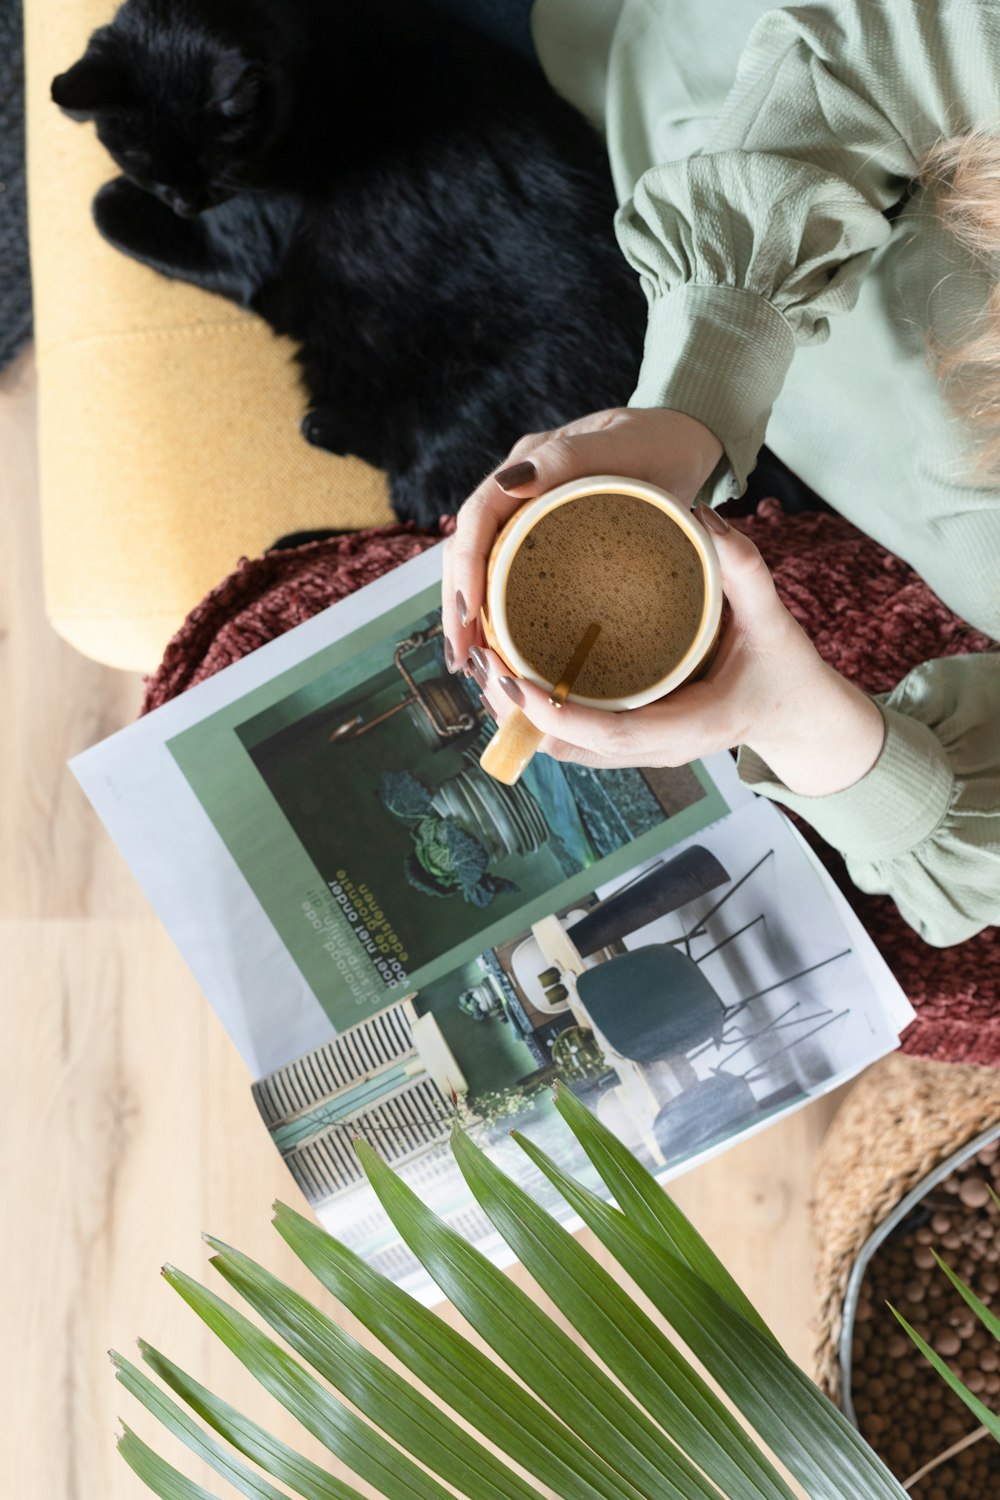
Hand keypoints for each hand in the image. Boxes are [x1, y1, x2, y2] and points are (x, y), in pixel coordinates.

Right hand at [441, 406, 722, 669]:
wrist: (683, 443)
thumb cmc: (657, 443)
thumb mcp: (621, 447)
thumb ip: (568, 458)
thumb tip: (510, 483)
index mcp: (527, 466)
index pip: (477, 519)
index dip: (465, 568)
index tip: (468, 616)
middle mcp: (519, 492)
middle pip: (469, 552)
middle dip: (458, 607)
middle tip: (462, 660)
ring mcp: (531, 518)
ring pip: (484, 569)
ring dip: (472, 618)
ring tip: (471, 666)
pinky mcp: (547, 542)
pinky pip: (511, 577)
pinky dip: (500, 615)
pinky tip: (501, 650)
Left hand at [469, 509, 885, 797]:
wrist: (801, 717)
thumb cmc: (788, 671)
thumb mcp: (775, 620)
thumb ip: (744, 570)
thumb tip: (703, 517)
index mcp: (689, 726)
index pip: (609, 734)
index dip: (554, 712)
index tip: (512, 677)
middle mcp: (657, 749)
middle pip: (569, 747)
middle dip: (518, 713)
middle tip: (482, 659)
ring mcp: (642, 751)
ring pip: (564, 747)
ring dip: (521, 715)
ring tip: (487, 660)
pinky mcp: (633, 740)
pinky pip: (575, 737)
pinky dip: (540, 713)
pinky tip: (515, 672)